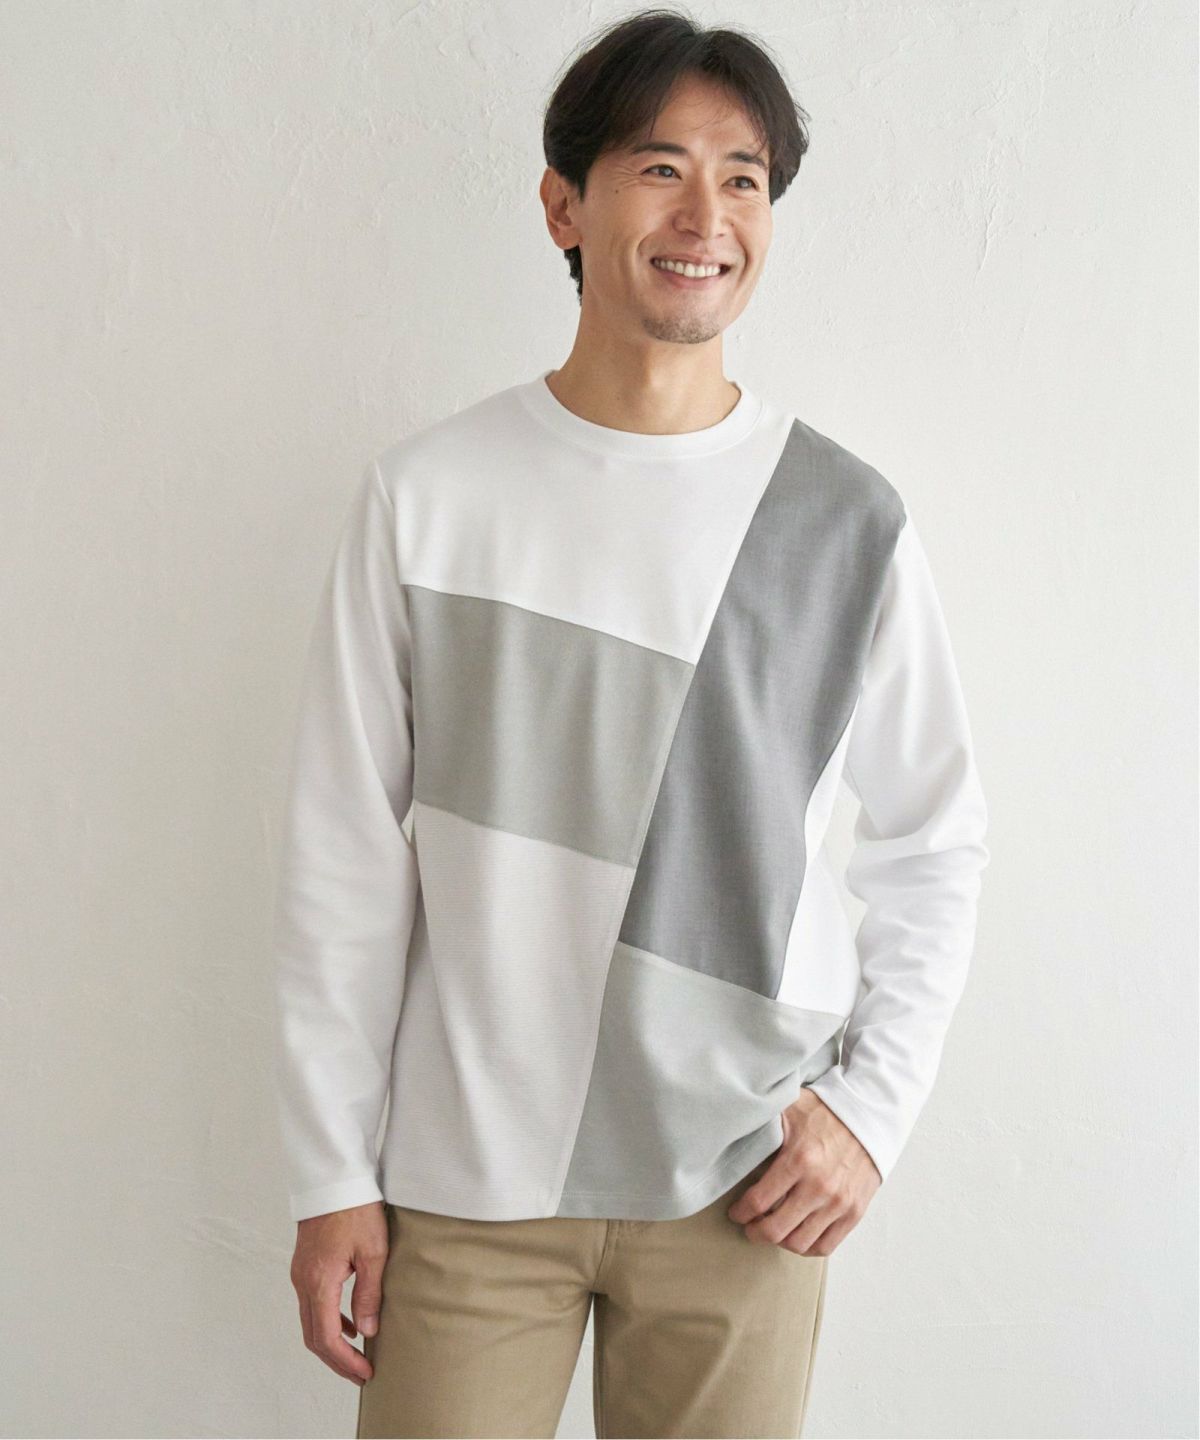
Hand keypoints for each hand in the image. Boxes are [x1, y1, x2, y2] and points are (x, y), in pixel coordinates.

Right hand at [289, 1201, 388, 1384]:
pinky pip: (312, 1304)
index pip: (326, 1337)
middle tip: (361, 1374)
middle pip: (313, 1337)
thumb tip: (367, 1331)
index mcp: (319, 1281)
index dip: (345, 1361)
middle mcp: (303, 1281)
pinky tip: (349, 1323)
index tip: (365, 1373)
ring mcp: (300, 1273)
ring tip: (357, 1355)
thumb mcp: (373, 1251)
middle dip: (336, 1360)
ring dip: (332, 1342)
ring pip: (311, 1322)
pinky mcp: (305, 1265)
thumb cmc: (356, 1208)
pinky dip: (328, 1321)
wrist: (333, 1176)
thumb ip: (369, 1294)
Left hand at [726, 1089, 880, 1255]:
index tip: (736, 1212)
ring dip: (779, 1242)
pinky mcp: (854, 1212)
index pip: (758, 1201)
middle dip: (755, 1232)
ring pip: (799, 1243)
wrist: (868, 1117)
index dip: (741, 1212)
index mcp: (798, 1159)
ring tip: (772, 1230)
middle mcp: (819, 1186)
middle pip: (776, 1229)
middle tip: (749, 1226)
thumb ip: (764, 1126)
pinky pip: (825, 1246)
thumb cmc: (824, 1112)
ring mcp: (838, 1203)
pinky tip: (796, 1235)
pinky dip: (806, 1247)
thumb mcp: (789, 1109)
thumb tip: (731, 1133)